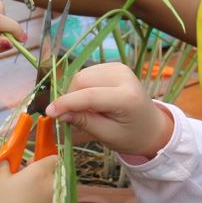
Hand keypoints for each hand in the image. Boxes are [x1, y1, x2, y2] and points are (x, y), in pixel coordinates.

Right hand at [0, 153, 58, 202]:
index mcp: (42, 171)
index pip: (52, 154)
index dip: (41, 157)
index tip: (28, 163)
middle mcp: (57, 184)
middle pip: (56, 170)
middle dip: (43, 173)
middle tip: (23, 181)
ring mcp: (61, 202)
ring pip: (56, 187)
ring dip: (45, 188)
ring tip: (24, 199)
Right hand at [45, 62, 172, 157]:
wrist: (152, 127)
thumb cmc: (131, 136)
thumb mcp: (108, 136)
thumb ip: (85, 122)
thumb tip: (60, 113)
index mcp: (127, 97)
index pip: (90, 96)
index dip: (66, 103)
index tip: (49, 113)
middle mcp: (124, 76)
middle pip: (82, 80)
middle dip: (71, 98)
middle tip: (73, 118)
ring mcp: (119, 68)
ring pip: (82, 75)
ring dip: (76, 93)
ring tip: (87, 111)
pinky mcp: (114, 66)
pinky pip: (87, 73)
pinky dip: (83, 88)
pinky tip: (92, 101)